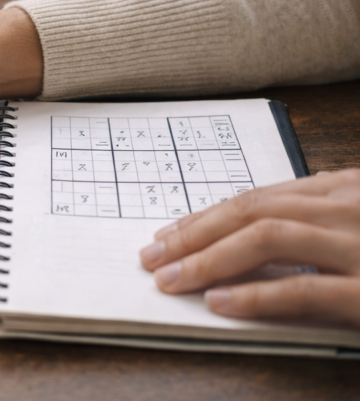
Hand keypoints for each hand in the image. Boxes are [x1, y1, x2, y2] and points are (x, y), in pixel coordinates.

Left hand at [139, 168, 359, 326]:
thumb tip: (270, 216)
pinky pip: (303, 288)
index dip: (206, 218)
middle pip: (252, 212)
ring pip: (267, 238)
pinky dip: (256, 294)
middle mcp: (348, 208)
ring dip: (208, 259)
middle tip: (152, 257)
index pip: (259, 199)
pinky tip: (218, 302)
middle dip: (194, 235)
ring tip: (171, 279)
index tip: (167, 235)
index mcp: (345, 190)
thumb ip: (322, 219)